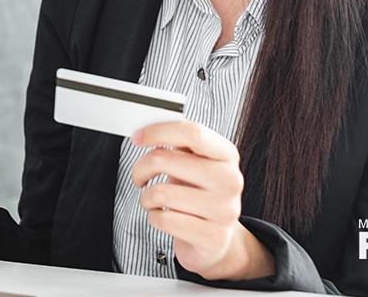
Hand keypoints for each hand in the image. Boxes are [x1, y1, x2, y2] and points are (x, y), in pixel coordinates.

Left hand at [130, 120, 273, 280]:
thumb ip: (177, 143)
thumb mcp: (193, 164)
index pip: (192, 133)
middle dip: (141, 168)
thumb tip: (146, 130)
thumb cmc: (198, 195)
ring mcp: (224, 210)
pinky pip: (163, 220)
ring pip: (159, 193)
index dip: (158, 131)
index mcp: (226, 155)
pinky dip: (153, 218)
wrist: (215, 238)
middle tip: (140, 176)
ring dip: (146, 197)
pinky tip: (163, 217)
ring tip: (153, 200)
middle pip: (164, 159)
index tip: (137, 137)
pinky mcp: (213, 237)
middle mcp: (230, 180)